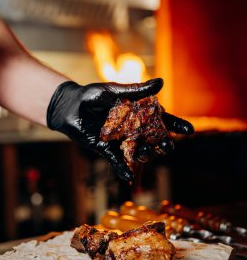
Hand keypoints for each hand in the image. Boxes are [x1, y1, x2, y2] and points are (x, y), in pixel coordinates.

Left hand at [47, 79, 193, 181]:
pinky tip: (127, 176)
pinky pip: (117, 161)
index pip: (161, 119)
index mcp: (139, 113)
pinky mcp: (107, 149)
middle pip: (153, 139)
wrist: (70, 107)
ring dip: (145, 154)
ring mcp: (122, 140)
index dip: (175, 125)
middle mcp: (134, 128)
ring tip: (146, 153)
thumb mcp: (114, 91)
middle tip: (168, 146)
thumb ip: (136, 90)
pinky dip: (122, 169)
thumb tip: (161, 82)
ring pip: (139, 151)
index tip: (189, 130)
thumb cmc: (93, 96)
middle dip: (162, 143)